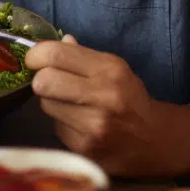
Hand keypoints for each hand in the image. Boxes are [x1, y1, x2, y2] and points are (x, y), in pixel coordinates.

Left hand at [24, 34, 157, 175]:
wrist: (155, 141)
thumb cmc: (130, 98)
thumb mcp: (114, 69)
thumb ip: (82, 55)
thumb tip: (57, 42)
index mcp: (109, 70)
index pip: (56, 54)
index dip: (36, 54)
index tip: (34, 59)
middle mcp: (103, 96)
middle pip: (43, 81)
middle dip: (40, 79)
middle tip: (48, 81)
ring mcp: (93, 125)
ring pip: (45, 105)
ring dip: (50, 102)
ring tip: (69, 103)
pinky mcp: (85, 148)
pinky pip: (56, 127)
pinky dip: (62, 122)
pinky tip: (78, 123)